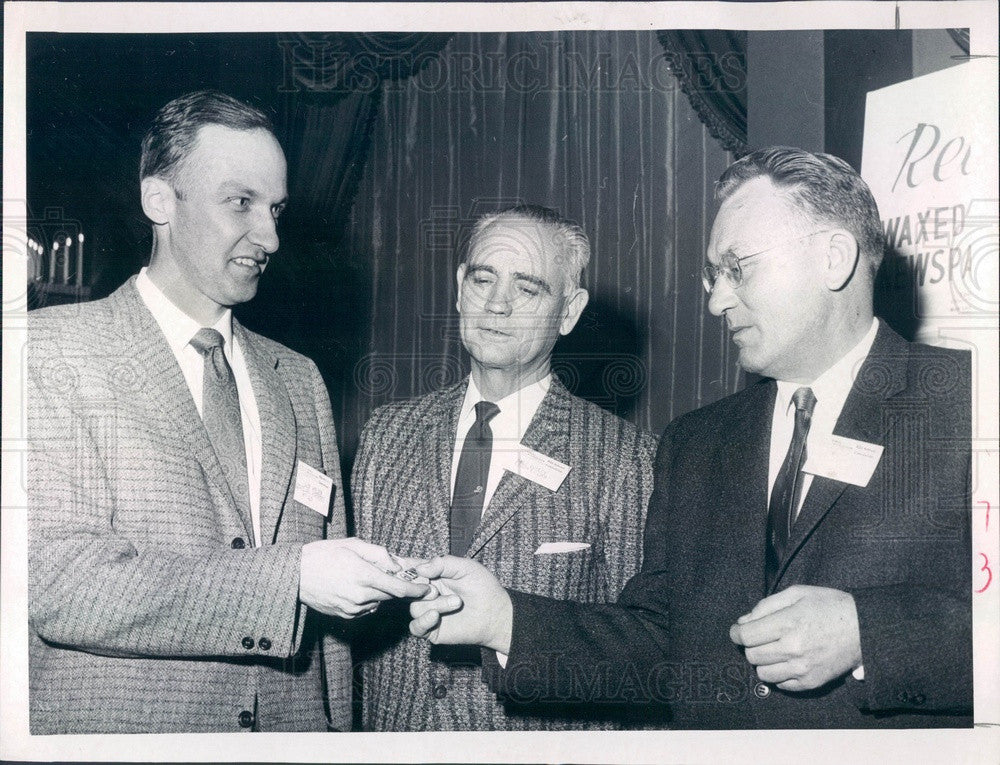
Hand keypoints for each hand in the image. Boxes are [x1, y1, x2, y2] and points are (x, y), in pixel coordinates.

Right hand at [299, 538, 428, 618]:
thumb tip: (396, 564)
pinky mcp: (345, 615)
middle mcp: (360, 595)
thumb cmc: (324, 554)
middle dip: (398, 588)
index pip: (399, 588)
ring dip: (381, 593)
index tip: (427, 589)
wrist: (295, 575)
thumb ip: (378, 553)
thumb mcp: (353, 544)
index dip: (416, 590)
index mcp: (364, 575)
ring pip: (378, 602)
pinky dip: (368, 599)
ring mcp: (352, 608)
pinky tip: (357, 587)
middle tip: (401, 578)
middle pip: (391, 596)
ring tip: (368, 578)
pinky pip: (365, 608)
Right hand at [408, 556, 512, 653]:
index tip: (401, 566)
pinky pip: (416, 627)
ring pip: (415, 608)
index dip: (405, 568)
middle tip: (435, 589)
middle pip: (407, 590)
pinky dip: (423, 621)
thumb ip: (443, 563)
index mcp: (433, 575)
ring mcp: (428, 611)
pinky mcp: (431, 629)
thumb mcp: (466, 567)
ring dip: (436, 604)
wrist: (495, 613)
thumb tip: (419, 568)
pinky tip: (436, 616)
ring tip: (457, 603)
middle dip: (419, 589)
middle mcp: (427, 593)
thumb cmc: (483, 587)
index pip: (411, 569)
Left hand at [729, 585, 861, 691]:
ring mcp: (803, 668)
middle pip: (752, 655)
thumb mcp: (797, 593)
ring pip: (763, 673)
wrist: (864, 628)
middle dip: (751, 645)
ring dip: (763, 662)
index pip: (746, 636)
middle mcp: (793, 648)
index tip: (737, 631)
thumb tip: (743, 622)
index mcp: (788, 623)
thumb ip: (766, 606)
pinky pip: (781, 685)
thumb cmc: (830, 606)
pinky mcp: (812, 682)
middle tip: (761, 637)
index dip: (736, 633)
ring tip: (774, 650)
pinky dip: (778, 674)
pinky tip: (787, 661)